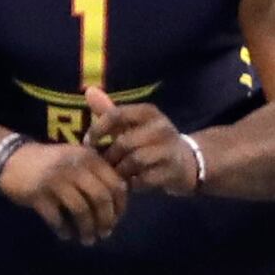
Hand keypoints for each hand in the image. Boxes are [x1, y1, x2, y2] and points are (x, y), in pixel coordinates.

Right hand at [0, 135, 126, 244]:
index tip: (116, 219)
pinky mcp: (38, 194)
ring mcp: (56, 180)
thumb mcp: (75, 159)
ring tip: (87, 240)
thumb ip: (96, 174)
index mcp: (89, 157)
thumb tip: (117, 204)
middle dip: (106, 220)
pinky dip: (63, 230)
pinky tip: (65, 235)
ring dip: (87, 229)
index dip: (120, 205)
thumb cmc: (49, 163)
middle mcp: (75, 166)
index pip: (115, 184)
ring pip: (81, 211)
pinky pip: (57, 218)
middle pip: (101, 198)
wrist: (11, 159)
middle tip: (104, 233)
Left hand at [84, 86, 199, 195]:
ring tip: (115, 174)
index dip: (98, 129)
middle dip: (109, 156)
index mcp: (148, 112)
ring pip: (134, 161)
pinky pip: (144, 179)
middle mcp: (161, 127)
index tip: (89, 143)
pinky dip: (133, 183)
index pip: (116, 115)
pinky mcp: (172, 170)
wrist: (186, 162)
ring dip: (120, 170)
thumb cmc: (150, 140)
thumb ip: (109, 110)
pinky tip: (130, 183)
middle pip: (123, 142)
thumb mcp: (131, 123)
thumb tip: (89, 91)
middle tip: (102, 164)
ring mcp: (169, 149)